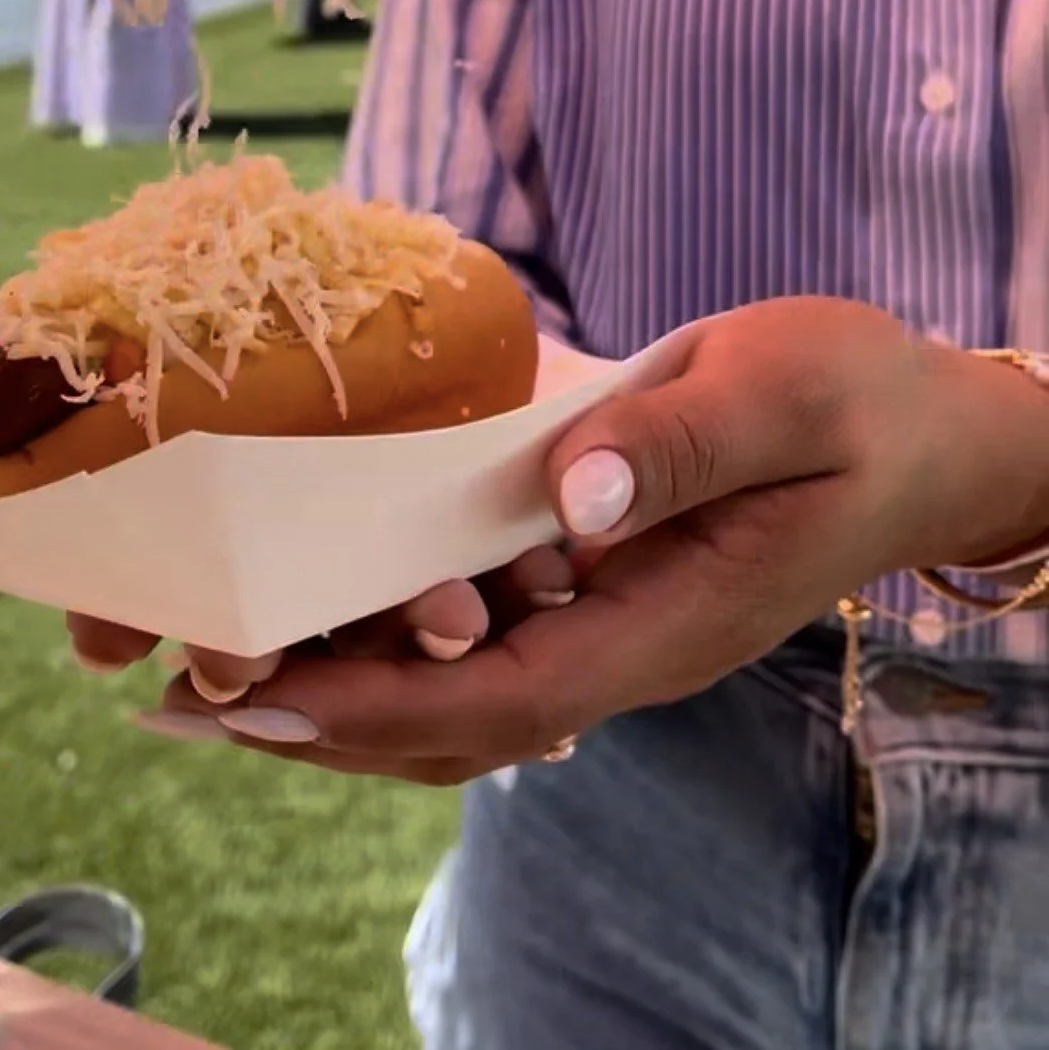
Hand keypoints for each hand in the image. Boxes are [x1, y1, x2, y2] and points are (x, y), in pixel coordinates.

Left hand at [78, 299, 1048, 783]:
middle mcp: (627, 642)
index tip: (264, 704)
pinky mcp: (598, 579)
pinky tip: (322, 595)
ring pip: (460, 686)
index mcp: (670, 618)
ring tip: (217, 658)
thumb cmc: (858, 404)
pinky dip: (396, 628)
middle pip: (458, 717)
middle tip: (189, 686)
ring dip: (345, 679)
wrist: (918, 428)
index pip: (507, 699)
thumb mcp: (784, 392)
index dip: (379, 708)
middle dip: (327, 712)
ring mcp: (612, 618)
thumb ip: (678, 444)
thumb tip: (567, 493)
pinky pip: (484, 630)